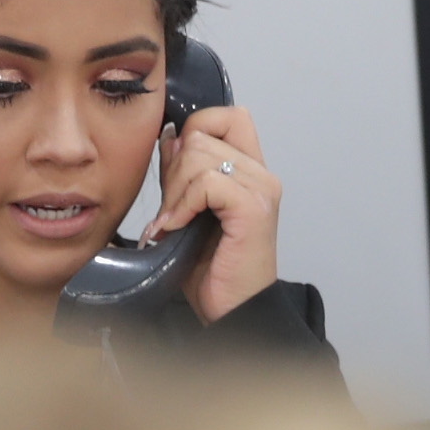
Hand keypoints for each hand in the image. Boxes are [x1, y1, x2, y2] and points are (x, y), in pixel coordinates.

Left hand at [152, 104, 285, 321]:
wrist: (231, 314)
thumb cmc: (211, 273)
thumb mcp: (186, 212)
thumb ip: (180, 175)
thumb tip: (168, 138)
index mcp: (249, 171)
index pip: (227, 116)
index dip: (194, 130)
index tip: (176, 170)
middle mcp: (261, 175)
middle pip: (202, 132)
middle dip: (173, 168)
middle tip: (171, 209)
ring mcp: (261, 190)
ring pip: (199, 155)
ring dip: (174, 190)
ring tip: (173, 223)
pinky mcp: (254, 209)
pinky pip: (207, 181)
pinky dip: (183, 203)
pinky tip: (177, 227)